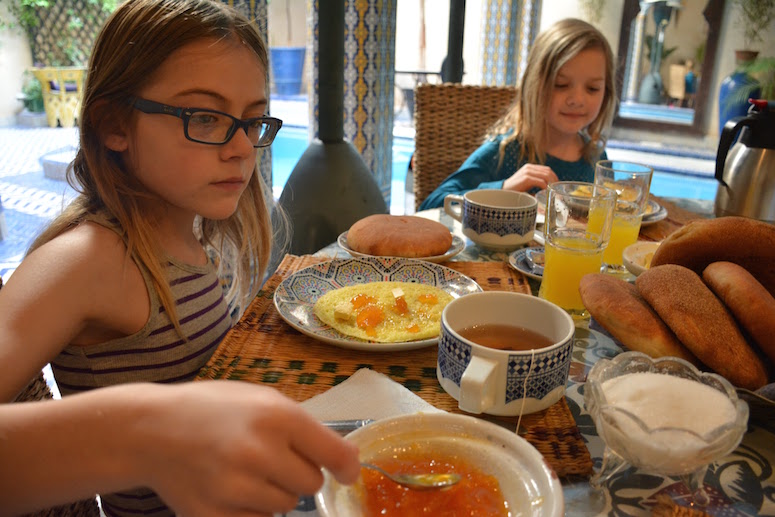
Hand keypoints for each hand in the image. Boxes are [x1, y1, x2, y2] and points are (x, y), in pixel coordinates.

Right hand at [138, 381, 360, 515]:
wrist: (151, 430)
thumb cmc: (213, 409)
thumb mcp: (261, 399)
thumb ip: (303, 427)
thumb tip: (345, 462)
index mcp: (277, 417)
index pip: (334, 454)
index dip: (346, 466)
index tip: (347, 473)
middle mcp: (259, 453)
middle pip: (311, 484)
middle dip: (299, 473)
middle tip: (272, 458)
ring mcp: (235, 489)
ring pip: (286, 506)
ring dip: (274, 491)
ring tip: (245, 469)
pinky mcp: (214, 516)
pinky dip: (251, 509)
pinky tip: (230, 487)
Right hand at [503, 164, 558, 191]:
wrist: (503, 191)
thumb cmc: (515, 190)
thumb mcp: (527, 184)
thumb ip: (536, 182)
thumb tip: (548, 189)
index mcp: (530, 167)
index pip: (547, 169)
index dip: (554, 177)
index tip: (557, 185)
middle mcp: (529, 167)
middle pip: (548, 171)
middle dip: (555, 180)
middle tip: (556, 189)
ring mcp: (527, 172)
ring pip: (546, 176)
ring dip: (551, 184)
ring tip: (552, 191)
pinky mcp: (526, 178)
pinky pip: (541, 182)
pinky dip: (545, 187)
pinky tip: (545, 192)